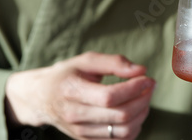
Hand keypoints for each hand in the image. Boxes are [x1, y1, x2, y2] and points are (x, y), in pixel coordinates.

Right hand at [5, 52, 154, 139]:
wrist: (41, 98)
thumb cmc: (66, 75)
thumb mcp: (86, 61)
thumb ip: (113, 62)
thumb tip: (140, 70)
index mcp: (72, 91)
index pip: (109, 97)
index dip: (134, 88)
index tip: (147, 78)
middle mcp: (75, 115)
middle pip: (119, 115)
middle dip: (143, 100)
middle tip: (150, 86)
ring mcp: (80, 131)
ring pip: (123, 132)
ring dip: (141, 114)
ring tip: (144, 98)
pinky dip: (134, 127)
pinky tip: (135, 111)